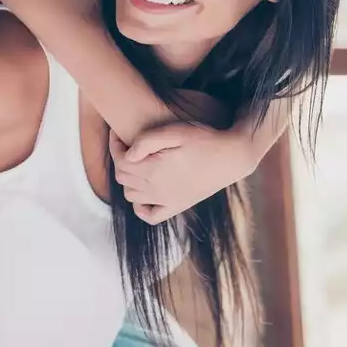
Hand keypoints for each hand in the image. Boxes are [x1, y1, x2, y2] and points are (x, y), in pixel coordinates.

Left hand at [109, 123, 255, 224]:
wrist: (232, 157)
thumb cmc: (204, 139)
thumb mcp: (175, 131)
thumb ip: (146, 141)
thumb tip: (127, 154)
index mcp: (153, 170)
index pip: (120, 162)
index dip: (115, 146)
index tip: (117, 133)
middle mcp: (156, 190)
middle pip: (123, 178)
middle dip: (119, 160)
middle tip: (125, 144)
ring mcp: (166, 201)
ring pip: (131, 195)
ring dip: (128, 179)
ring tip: (136, 161)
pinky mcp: (177, 206)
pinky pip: (150, 215)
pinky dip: (140, 206)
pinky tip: (143, 192)